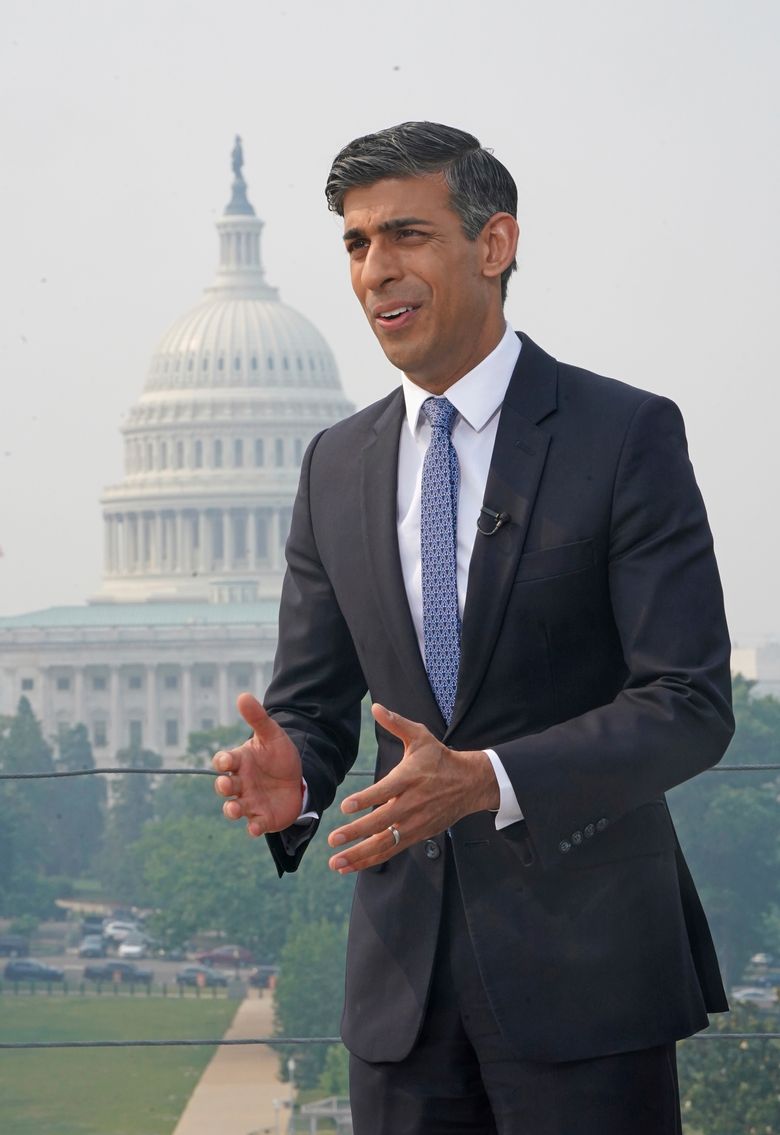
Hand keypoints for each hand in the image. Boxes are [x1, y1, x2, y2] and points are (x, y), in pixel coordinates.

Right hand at [212, 693, 303, 836]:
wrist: (298, 779)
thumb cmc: (279, 756)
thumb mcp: (272, 736)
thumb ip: (257, 718)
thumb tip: (243, 695)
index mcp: (240, 762)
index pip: (224, 761)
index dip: (223, 761)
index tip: (226, 761)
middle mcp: (240, 783)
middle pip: (225, 786)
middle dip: (223, 786)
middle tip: (226, 784)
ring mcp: (250, 802)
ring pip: (234, 808)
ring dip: (231, 809)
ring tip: (234, 809)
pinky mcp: (262, 818)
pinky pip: (254, 825)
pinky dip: (253, 828)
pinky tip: (256, 828)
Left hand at [327, 704, 498, 872]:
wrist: (470, 784)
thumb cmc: (440, 758)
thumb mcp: (420, 736)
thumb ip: (396, 724)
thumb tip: (376, 707)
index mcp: (410, 778)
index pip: (386, 791)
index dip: (366, 800)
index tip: (346, 807)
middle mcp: (412, 803)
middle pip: (381, 821)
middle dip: (356, 832)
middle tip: (334, 839)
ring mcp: (414, 823)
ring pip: (384, 843)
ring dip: (359, 855)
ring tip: (337, 862)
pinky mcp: (416, 835)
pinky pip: (390, 850)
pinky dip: (370, 860)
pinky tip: (351, 865)